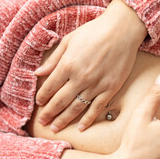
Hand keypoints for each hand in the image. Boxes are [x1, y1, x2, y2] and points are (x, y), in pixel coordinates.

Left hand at [35, 0, 147, 131]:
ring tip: (55, 129)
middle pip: (60, 101)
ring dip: (64, 120)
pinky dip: (88, 120)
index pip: (49, 87)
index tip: (39, 103)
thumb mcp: (69, 40)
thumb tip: (37, 73)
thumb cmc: (94, 31)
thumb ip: (53, 59)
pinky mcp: (110, 89)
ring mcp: (96, 85)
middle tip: (42, 121)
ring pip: (76, 108)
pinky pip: (97, 108)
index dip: (42, 97)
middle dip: (49, 113)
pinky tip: (80, 128)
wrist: (122, 29)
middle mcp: (80, 78)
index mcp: (68, 64)